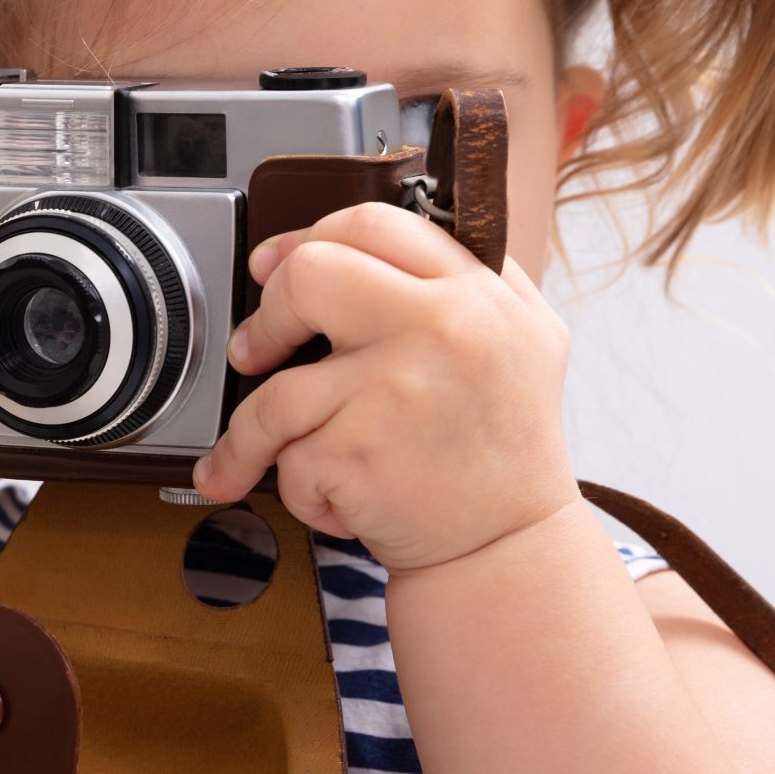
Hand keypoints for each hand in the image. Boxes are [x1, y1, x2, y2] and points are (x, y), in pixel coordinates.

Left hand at [189, 199, 581, 572]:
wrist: (510, 549)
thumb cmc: (502, 448)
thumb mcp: (524, 338)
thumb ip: (466, 278)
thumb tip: (361, 240)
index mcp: (479, 292)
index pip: (374, 224)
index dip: (307, 238)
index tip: (274, 266)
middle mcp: (444, 328)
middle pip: (310, 275)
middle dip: (266, 313)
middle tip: (257, 350)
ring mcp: (397, 388)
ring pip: (276, 387)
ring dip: (250, 429)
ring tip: (253, 451)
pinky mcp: (358, 451)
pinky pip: (285, 455)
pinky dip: (296, 486)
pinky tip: (331, 499)